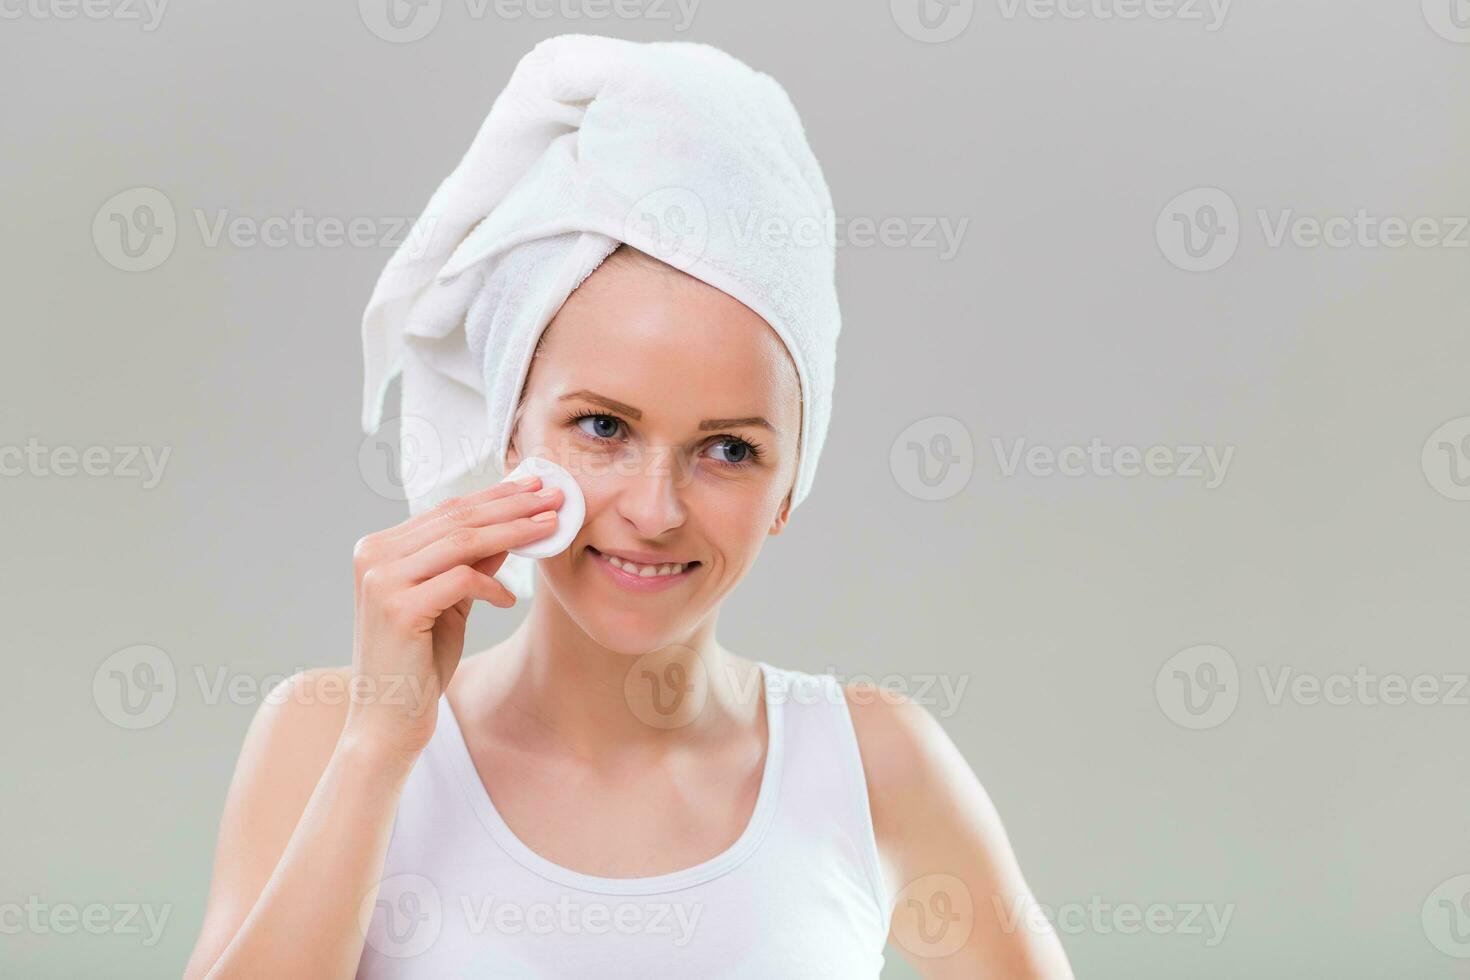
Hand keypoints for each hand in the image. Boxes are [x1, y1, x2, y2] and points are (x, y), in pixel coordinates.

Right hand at [344, 475, 561, 758]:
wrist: (386, 720)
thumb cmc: (418, 661)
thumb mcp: (451, 603)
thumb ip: (472, 564)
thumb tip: (511, 528)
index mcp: (379, 548)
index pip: (447, 510)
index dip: (495, 496)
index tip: (535, 488)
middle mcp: (373, 555)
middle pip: (458, 518)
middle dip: (512, 505)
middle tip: (554, 497)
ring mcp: (381, 580)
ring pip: (462, 541)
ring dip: (514, 531)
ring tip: (550, 527)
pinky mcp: (398, 607)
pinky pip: (460, 580)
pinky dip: (491, 585)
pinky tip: (509, 599)